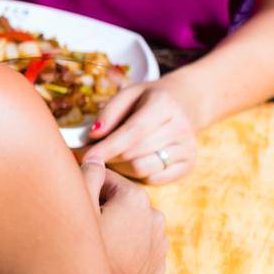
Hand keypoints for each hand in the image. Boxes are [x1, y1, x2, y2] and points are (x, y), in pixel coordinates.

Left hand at [82, 77, 200, 183]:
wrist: (183, 105)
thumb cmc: (146, 100)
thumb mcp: (127, 95)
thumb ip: (109, 112)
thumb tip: (93, 135)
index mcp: (164, 105)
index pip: (133, 132)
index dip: (107, 146)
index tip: (85, 156)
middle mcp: (181, 128)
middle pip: (135, 153)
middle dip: (108, 157)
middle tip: (90, 157)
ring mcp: (187, 149)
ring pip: (143, 169)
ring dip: (119, 167)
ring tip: (107, 158)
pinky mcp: (188, 166)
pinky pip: (154, 179)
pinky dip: (135, 175)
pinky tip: (126, 163)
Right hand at [82, 157, 167, 273]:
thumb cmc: (85, 251)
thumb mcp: (80, 207)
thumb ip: (88, 175)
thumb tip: (95, 158)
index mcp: (137, 198)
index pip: (105, 177)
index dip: (84, 185)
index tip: (71, 199)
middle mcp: (155, 217)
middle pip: (120, 200)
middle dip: (101, 206)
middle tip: (80, 223)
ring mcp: (159, 243)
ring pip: (130, 223)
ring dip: (114, 226)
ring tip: (93, 243)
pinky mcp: (157, 265)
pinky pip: (137, 246)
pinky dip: (124, 247)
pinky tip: (106, 258)